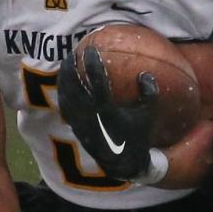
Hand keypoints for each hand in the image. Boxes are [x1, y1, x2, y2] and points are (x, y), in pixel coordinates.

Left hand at [57, 44, 156, 180]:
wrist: (123, 163)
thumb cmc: (138, 136)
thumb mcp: (148, 114)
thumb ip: (149, 92)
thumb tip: (145, 74)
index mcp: (107, 110)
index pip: (96, 80)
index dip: (92, 62)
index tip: (91, 49)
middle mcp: (90, 115)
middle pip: (74, 85)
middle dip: (71, 67)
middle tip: (73, 52)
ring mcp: (81, 122)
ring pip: (66, 96)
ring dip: (64, 78)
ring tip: (65, 65)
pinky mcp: (76, 128)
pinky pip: (65, 107)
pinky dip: (63, 93)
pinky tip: (64, 85)